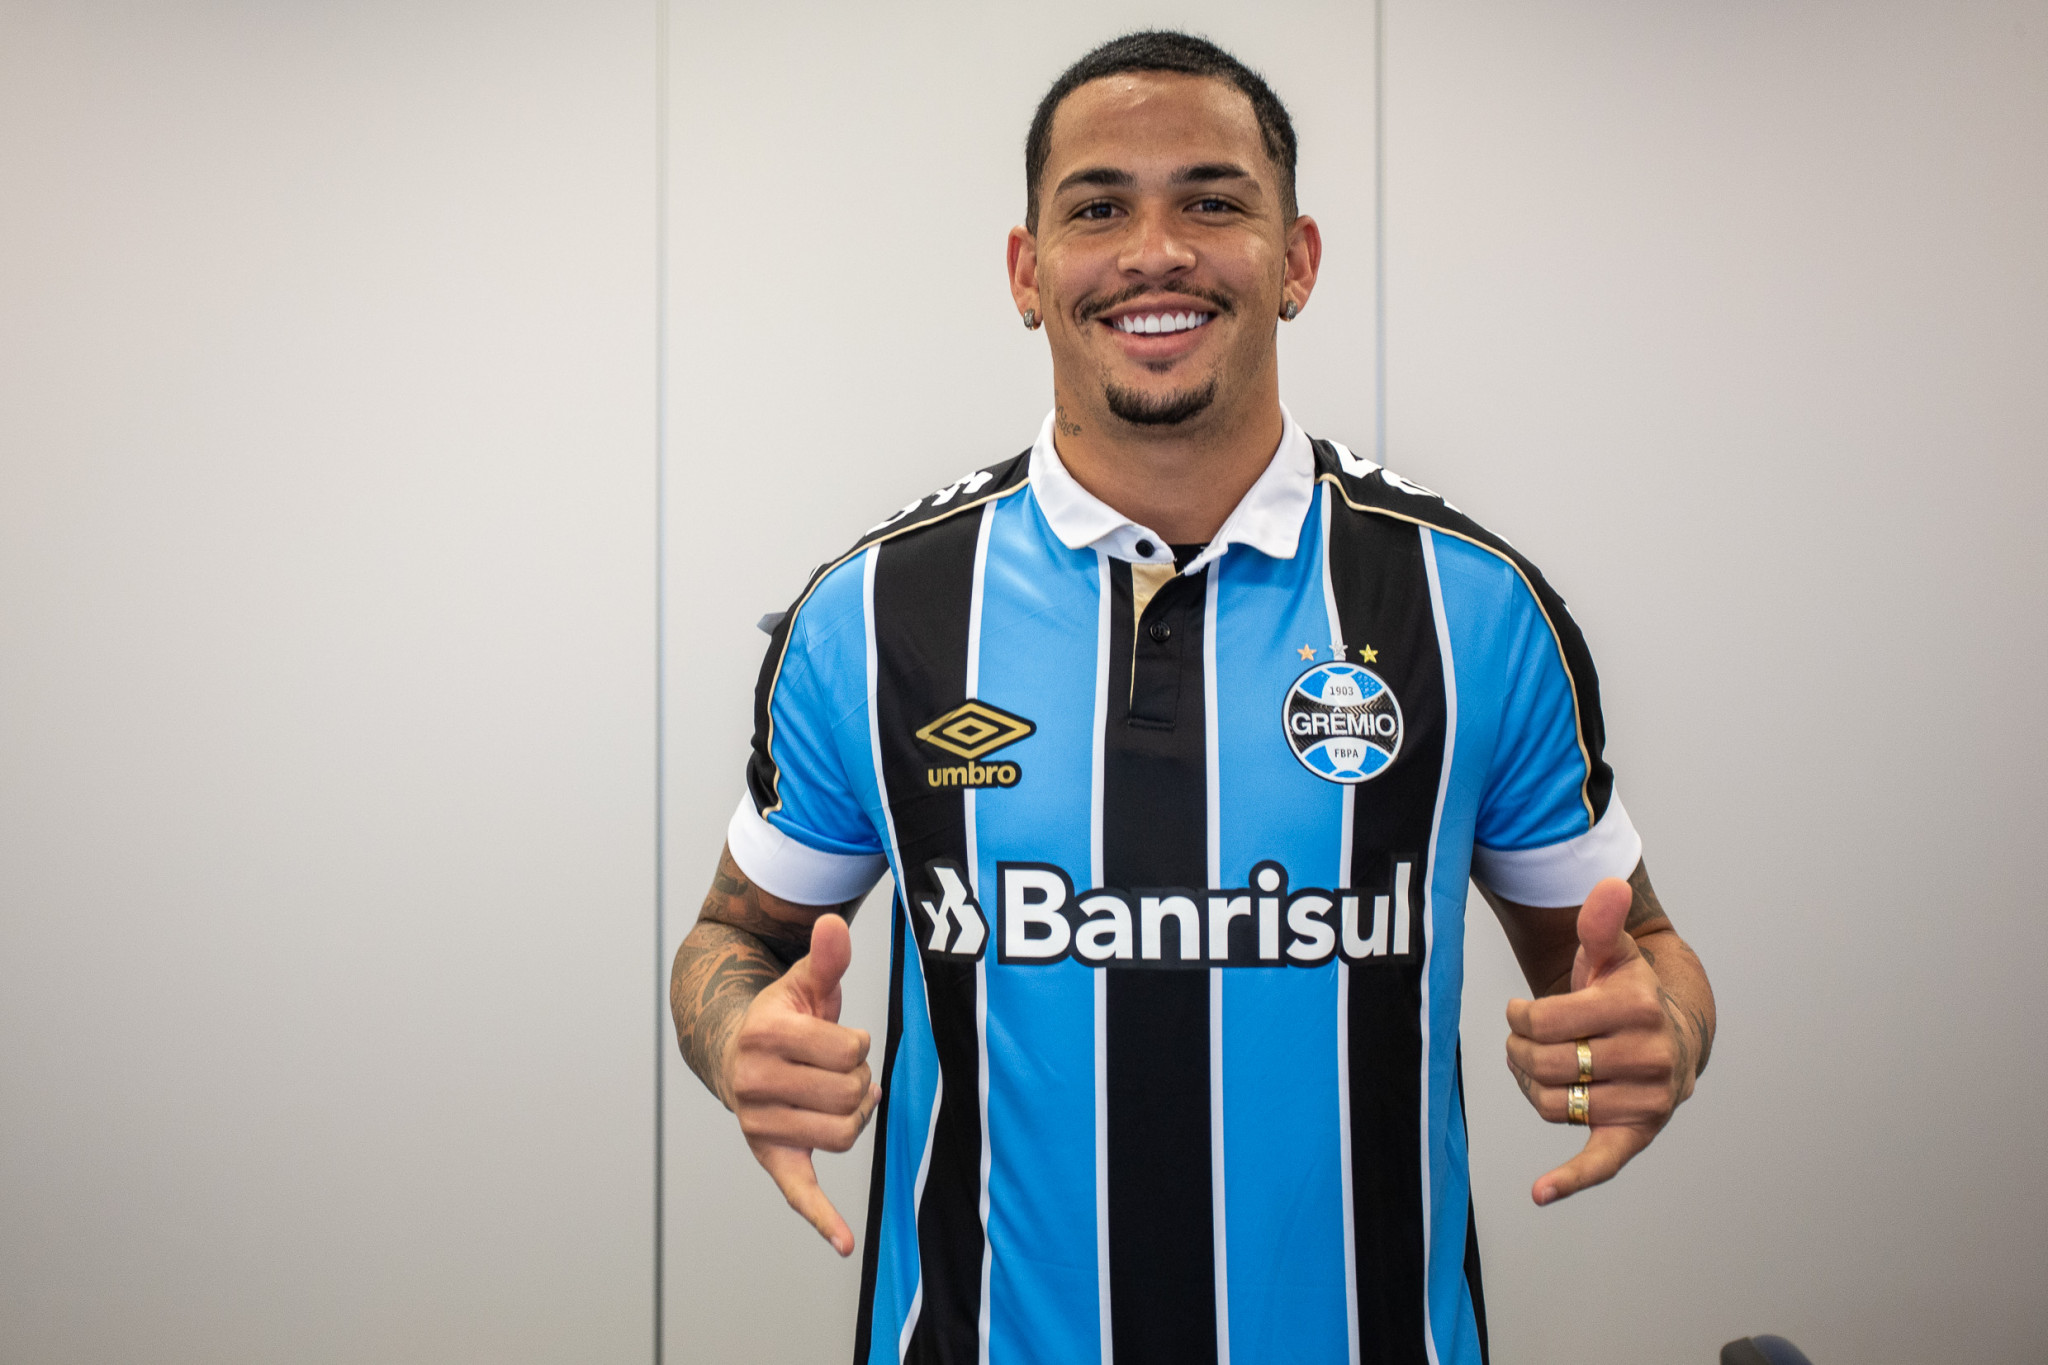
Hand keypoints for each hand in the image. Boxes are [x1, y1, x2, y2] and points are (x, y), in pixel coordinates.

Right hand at [723, 913, 880, 1254]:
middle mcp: (753, 1083)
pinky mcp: (771, 1157)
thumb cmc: (784, 1015)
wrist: (735, 1050)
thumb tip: (832, 922)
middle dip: (857, 1079)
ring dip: (853, 1115)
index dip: (856, 1043)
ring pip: (845, 1133)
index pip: (850, 1049)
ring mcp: (759, 1124)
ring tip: (834, 1096)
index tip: (836, 1038)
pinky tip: (843, 1242)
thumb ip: (826, 955)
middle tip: (836, 1069)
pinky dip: (822, 1219)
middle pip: (850, 1094)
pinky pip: (798, 1192)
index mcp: (763, 1035)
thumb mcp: (804, 982)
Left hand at [1504, 878, 1695, 1205]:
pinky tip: (1540, 1192)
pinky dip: (1569, 1179)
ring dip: (1531, 1086)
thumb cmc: (1626, 991)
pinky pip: (1601, 1162)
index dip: (1518, 1017)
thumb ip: (1601, 924)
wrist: (1671, 1032)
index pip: (1542, 1021)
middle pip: (1544, 1065)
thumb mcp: (1613, 953)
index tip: (1521, 1012)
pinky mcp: (1637, 1134)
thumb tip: (1605, 886)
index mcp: (1636, 1006)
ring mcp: (1647, 1099)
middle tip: (1523, 1041)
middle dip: (1520, 1052)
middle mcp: (1650, 1056)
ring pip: (1552, 1104)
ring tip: (1537, 1068)